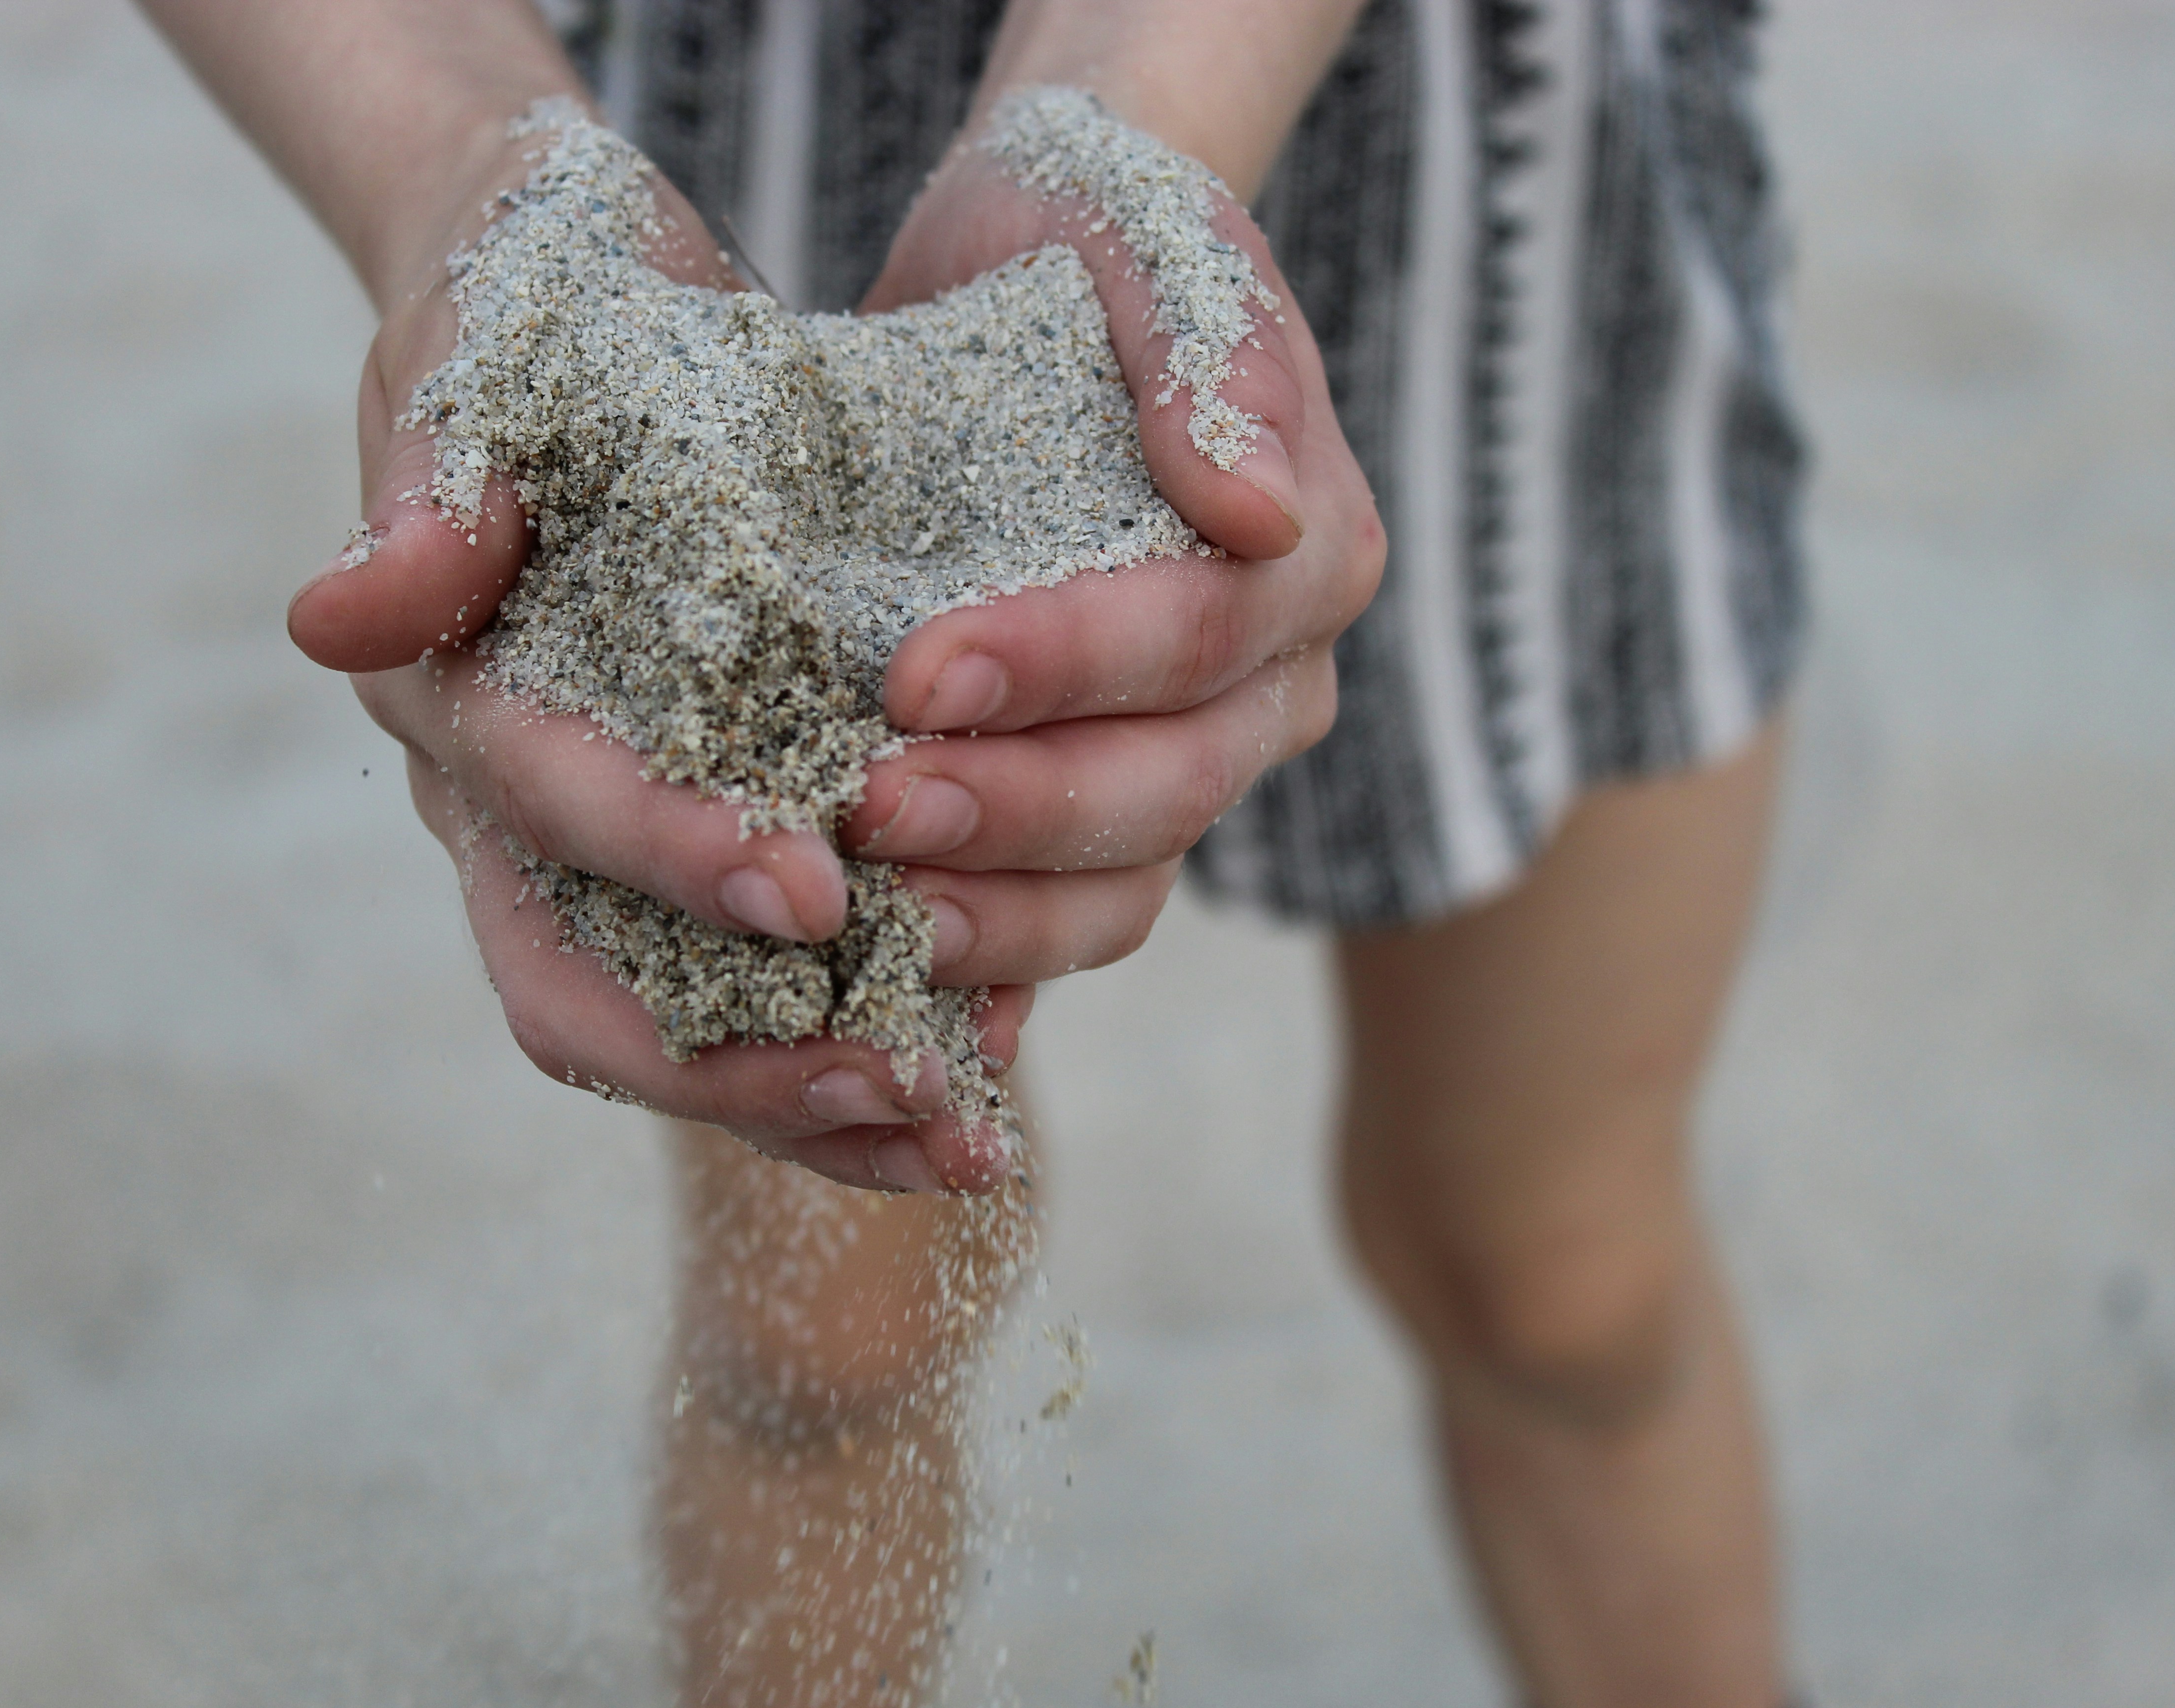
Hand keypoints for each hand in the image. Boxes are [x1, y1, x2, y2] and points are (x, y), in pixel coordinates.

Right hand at [297, 136, 1039, 1195]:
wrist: (587, 288)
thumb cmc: (536, 297)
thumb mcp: (486, 353)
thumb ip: (434, 491)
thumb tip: (336, 619)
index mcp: (452, 698)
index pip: (539, 816)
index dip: (662, 861)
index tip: (810, 893)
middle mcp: (513, 805)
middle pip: (590, 993)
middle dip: (740, 1062)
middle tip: (902, 1084)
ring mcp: (602, 836)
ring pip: (681, 1023)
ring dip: (819, 1096)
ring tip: (966, 1132)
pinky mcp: (695, 830)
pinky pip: (761, 983)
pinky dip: (863, 1033)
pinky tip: (985, 1058)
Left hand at [836, 114, 1384, 980]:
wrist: (1033, 270)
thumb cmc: (1091, 247)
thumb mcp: (1144, 251)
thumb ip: (1213, 358)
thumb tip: (1261, 509)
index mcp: (1308, 561)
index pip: (1198, 638)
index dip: (1067, 667)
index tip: (920, 668)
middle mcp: (1269, 686)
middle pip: (1167, 788)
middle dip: (1016, 809)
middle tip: (866, 807)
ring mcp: (1187, 763)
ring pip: (1125, 885)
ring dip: (998, 912)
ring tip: (868, 905)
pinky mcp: (1091, 809)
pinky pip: (1063, 919)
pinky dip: (991, 966)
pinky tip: (894, 993)